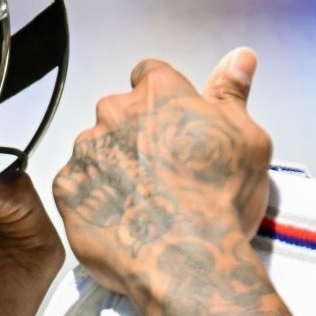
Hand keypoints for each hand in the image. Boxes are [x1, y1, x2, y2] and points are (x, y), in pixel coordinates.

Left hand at [52, 49, 271, 300]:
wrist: (186, 258)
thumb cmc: (221, 196)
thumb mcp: (247, 139)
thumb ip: (233, 94)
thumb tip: (239, 57)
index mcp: (159, 93)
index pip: (151, 75)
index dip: (164, 101)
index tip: (176, 126)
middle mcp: (114, 112)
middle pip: (120, 113)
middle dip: (137, 134)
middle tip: (165, 172)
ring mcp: (86, 151)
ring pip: (97, 150)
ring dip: (114, 167)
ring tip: (143, 202)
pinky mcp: (67, 190)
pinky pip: (78, 187)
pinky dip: (95, 200)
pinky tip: (121, 220)